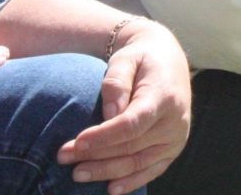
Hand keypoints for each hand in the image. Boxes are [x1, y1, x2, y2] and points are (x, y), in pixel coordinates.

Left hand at [58, 20, 191, 194]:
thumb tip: (109, 114)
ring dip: (106, 171)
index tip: (77, 142)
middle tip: (63, 157)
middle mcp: (176, 120)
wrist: (167, 59)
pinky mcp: (173, 148)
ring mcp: (176, 137)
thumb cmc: (140, 58)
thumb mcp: (126, 59)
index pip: (132, 123)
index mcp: (165, 96)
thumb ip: (116, 82)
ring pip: (138, 162)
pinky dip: (131, 181)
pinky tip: (110, 189)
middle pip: (131, 145)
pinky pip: (152, 170)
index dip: (104, 137)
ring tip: (77, 174)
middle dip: (95, 154)